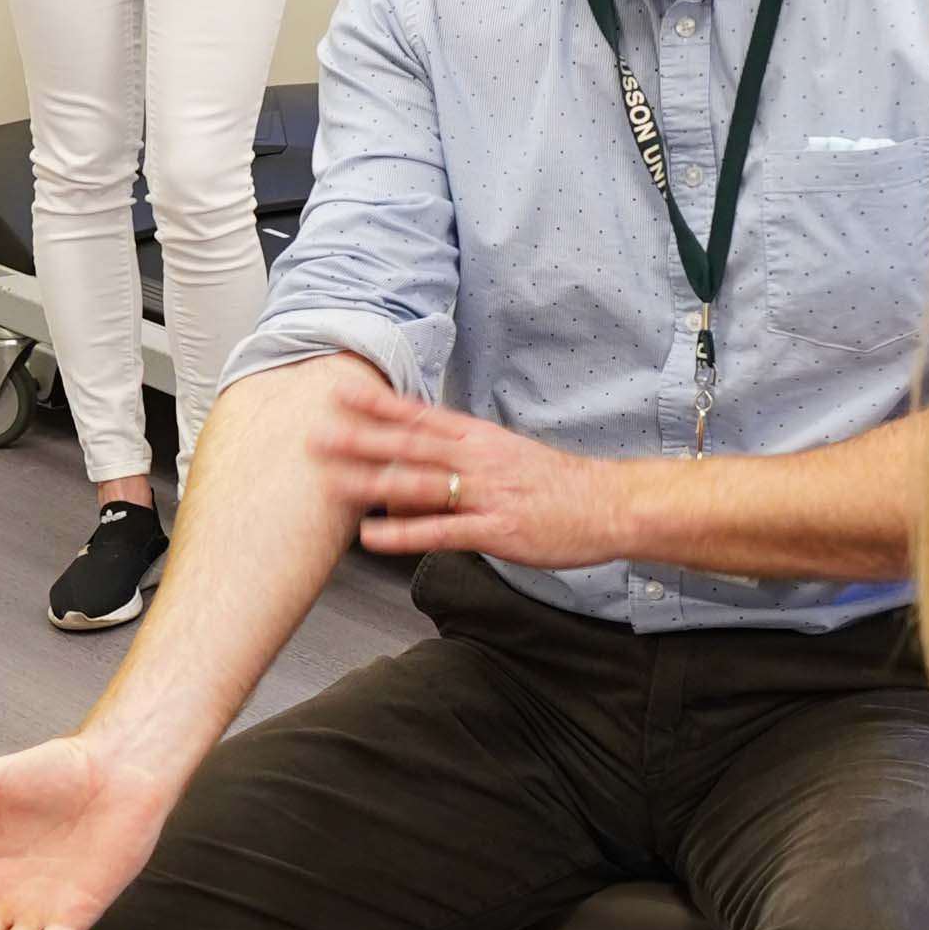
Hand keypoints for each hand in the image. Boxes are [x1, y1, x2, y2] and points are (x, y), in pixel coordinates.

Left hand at [310, 365, 641, 571]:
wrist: (609, 505)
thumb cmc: (555, 485)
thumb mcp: (506, 458)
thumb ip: (461, 460)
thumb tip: (419, 469)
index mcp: (479, 438)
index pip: (420, 415)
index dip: (378, 404)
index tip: (342, 392)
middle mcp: (478, 459)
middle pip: (411, 444)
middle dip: (361, 437)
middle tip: (318, 432)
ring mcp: (486, 493)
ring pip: (421, 484)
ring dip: (373, 482)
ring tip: (333, 481)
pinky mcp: (495, 529)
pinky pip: (441, 531)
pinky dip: (404, 534)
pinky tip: (374, 537)